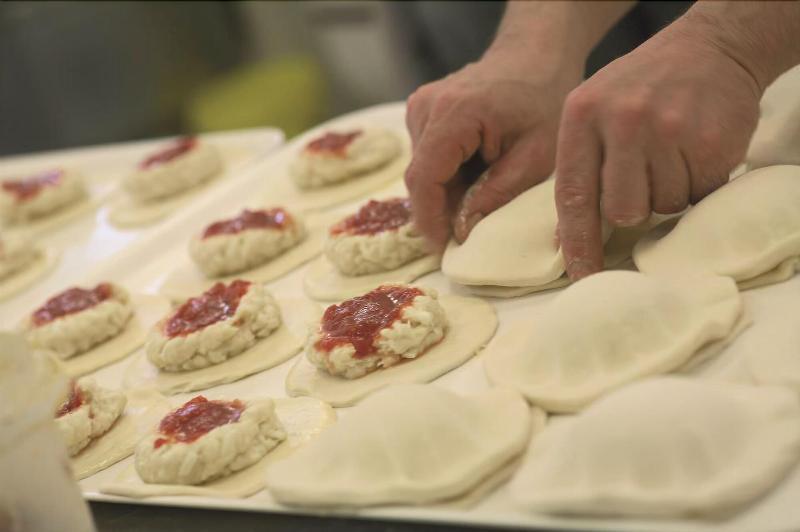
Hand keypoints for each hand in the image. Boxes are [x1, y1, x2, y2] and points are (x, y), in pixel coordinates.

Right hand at [404, 51, 582, 250]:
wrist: (535, 54)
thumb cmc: (543, 99)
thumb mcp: (536, 155)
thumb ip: (497, 194)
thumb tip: (463, 230)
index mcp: (454, 115)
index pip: (425, 179)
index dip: (430, 220)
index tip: (443, 250)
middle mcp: (426, 107)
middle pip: (420, 176)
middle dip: (440, 210)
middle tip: (468, 233)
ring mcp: (420, 106)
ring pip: (422, 169)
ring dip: (445, 192)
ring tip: (480, 195)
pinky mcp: (422, 110)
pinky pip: (426, 156)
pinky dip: (447, 175)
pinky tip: (475, 174)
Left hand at [555, 17, 762, 280]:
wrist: (709, 47)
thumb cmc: (641, 89)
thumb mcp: (593, 112)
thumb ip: (578, 167)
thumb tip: (563, 239)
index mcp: (581, 115)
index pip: (573, 196)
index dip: (578, 243)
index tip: (581, 276)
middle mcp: (621, 120)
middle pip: (623, 211)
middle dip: (635, 206)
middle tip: (645, 174)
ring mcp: (668, 129)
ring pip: (663, 206)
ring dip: (668, 191)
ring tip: (672, 152)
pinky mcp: (710, 140)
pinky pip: (699, 193)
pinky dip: (698, 182)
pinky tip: (695, 149)